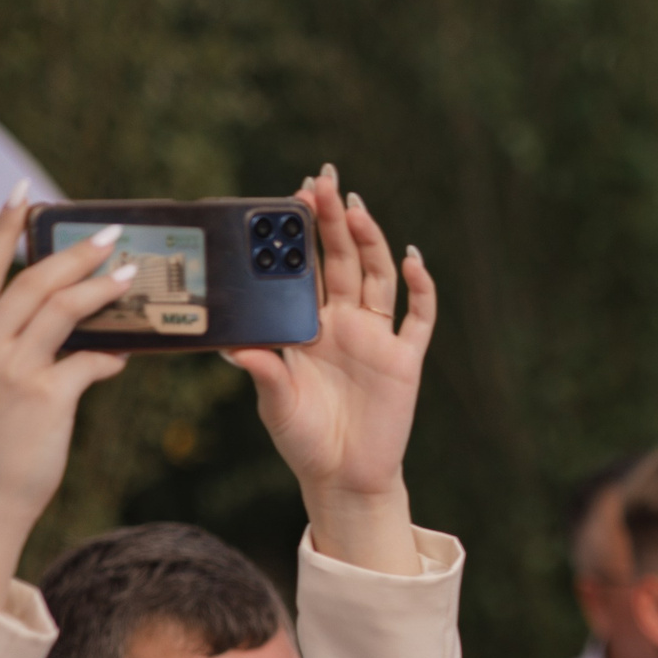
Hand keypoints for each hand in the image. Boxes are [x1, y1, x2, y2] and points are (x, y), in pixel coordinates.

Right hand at [0, 185, 132, 609]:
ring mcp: (7, 369)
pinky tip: (129, 351)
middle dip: (72, 253)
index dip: (4, 230)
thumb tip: (81, 338)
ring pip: (61, 311)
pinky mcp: (42, 397)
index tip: (24, 195)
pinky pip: (87, 361)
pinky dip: (111, 353)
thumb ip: (17, 351)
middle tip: (109, 235)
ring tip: (131, 274)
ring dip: (100, 288)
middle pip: (29, 282)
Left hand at [223, 164, 435, 568]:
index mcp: (308, 327)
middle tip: (324, 179)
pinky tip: (413, 260)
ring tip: (357, 208)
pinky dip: (420, 289)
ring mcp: (377, 339)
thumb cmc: (304, 441)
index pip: (304, 267)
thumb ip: (263, 371)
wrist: (345, 478)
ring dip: (370, 242)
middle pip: (341, 260)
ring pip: (376, 278)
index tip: (292, 195)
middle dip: (332, 220)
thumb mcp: (275, 404)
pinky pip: (418, 318)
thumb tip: (236, 345)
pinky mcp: (405, 360)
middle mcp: (343, 324)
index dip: (302, 232)